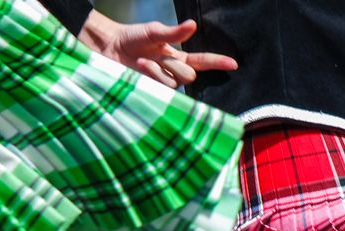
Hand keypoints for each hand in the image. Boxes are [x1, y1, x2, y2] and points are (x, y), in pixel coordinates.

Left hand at [78, 15, 236, 86]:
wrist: (110, 48)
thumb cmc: (131, 38)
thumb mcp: (153, 32)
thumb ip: (174, 32)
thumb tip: (193, 26)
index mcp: (178, 56)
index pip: (203, 61)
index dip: (218, 62)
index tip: (234, 64)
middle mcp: (173, 72)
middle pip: (190, 77)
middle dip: (176, 67)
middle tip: (158, 56)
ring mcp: (163, 83)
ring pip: (176, 84)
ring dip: (159, 70)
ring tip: (143, 62)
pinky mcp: (153, 92)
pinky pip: (162, 88)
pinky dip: (152, 76)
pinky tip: (140, 70)